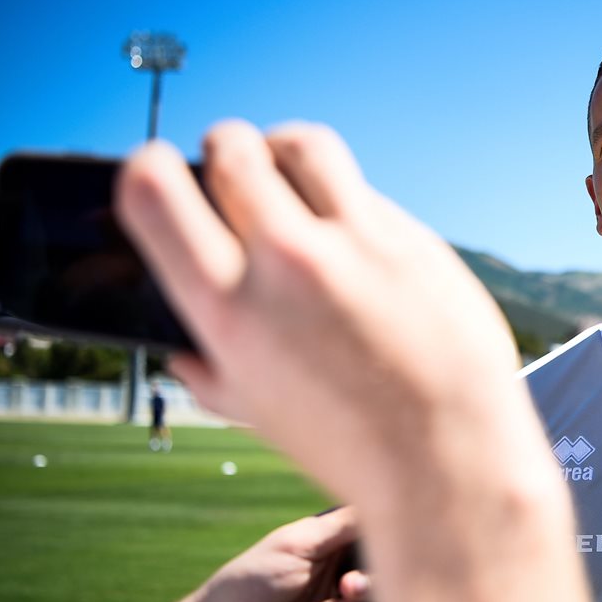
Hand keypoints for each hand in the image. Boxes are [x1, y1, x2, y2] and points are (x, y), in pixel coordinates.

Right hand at [115, 121, 520, 505]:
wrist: (452, 457)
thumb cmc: (351, 447)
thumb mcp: (258, 413)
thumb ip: (213, 369)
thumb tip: (185, 350)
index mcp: (231, 310)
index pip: (153, 188)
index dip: (149, 170)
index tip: (163, 175)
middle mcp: (291, 264)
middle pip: (233, 147)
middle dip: (223, 148)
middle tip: (231, 166)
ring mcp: (361, 244)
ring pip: (304, 143)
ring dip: (284, 150)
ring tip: (289, 174)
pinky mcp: (418, 239)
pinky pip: (368, 193)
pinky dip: (349, 204)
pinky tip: (355, 242)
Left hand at [190, 507, 374, 601]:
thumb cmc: (252, 582)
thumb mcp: (297, 544)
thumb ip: (343, 524)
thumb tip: (386, 497)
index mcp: (332, 541)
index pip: (375, 529)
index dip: (385, 533)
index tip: (386, 539)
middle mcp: (343, 568)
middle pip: (387, 562)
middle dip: (374, 572)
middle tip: (348, 585)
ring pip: (383, 593)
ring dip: (361, 599)